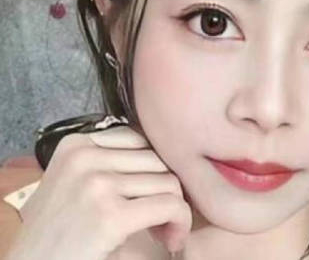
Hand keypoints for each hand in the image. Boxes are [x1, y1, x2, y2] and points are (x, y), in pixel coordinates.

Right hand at [6, 125, 191, 259]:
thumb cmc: (57, 232)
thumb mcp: (75, 182)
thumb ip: (110, 162)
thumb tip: (167, 152)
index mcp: (76, 144)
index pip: (140, 140)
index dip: (154, 168)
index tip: (150, 196)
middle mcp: (85, 157)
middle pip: (157, 160)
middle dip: (168, 189)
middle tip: (161, 219)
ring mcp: (96, 184)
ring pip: (169, 181)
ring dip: (176, 209)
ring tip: (164, 231)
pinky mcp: (109, 216)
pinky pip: (171, 206)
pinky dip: (180, 223)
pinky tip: (172, 239)